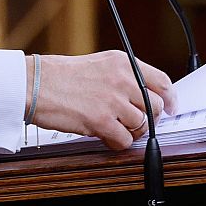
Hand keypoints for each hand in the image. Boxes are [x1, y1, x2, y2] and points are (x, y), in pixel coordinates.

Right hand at [28, 51, 175, 150]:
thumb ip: (123, 77)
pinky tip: (104, 135)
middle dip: (149, 119)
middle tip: (136, 123)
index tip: (171, 108)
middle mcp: (122, 79)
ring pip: (142, 126)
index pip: (161, 81)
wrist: (34, 84)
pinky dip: (117, 142)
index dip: (170, 98)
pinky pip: (124, 140)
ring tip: (113, 128)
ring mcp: (113, 101)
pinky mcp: (102, 121)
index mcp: (122, 62)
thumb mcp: (98, 64)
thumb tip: (143, 97)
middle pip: (156, 106)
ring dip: (130, 132)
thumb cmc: (60, 76)